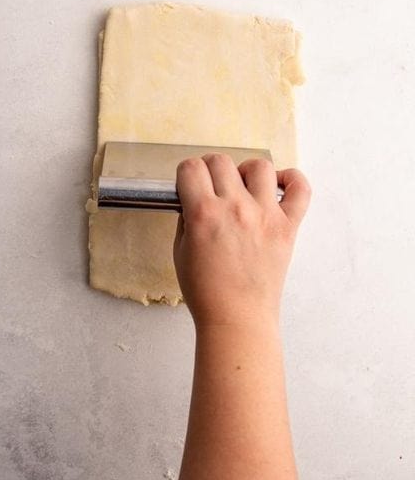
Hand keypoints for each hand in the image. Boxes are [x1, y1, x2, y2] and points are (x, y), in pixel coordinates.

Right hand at [173, 155, 309, 331]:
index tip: (189, 184)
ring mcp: (265, 215)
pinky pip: (300, 188)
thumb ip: (187, 220)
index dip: (186, 174)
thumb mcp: (180, 253)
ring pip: (259, 166)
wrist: (236, 318)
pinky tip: (278, 185)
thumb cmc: (207, 293)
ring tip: (242, 188)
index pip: (191, 168)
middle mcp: (235, 208)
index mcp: (204, 215)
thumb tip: (195, 200)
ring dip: (246, 172)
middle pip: (221, 162)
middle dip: (210, 169)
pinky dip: (291, 179)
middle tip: (211, 186)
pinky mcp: (287, 226)